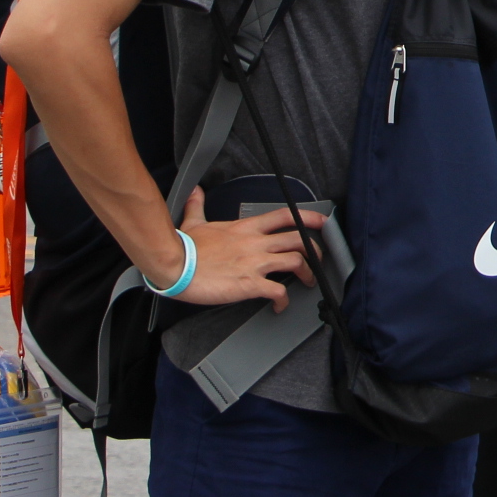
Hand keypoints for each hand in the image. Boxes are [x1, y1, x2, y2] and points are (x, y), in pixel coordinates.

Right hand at [162, 200, 326, 309]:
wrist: (175, 265)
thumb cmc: (185, 248)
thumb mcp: (194, 222)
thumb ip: (198, 206)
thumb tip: (196, 192)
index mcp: (246, 228)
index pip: (285, 216)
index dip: (308, 217)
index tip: (321, 221)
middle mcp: (256, 243)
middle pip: (298, 239)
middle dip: (315, 249)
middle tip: (318, 258)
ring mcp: (255, 263)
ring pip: (296, 262)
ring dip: (308, 273)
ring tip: (308, 282)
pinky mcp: (249, 284)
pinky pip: (277, 291)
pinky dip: (284, 299)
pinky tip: (280, 305)